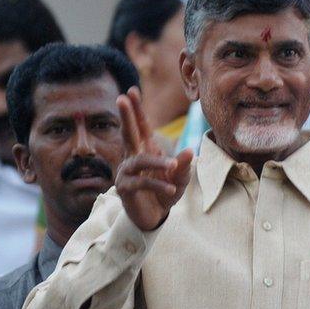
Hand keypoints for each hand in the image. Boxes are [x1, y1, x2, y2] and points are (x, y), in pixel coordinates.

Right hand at [115, 87, 193, 230]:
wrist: (155, 217)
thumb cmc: (165, 192)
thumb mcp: (180, 178)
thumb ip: (183, 165)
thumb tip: (188, 151)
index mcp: (146, 149)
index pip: (141, 126)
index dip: (136, 110)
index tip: (131, 91)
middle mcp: (133, 157)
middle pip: (129, 133)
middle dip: (126, 116)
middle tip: (121, 98)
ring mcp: (127, 172)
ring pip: (140, 161)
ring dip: (158, 163)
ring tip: (173, 167)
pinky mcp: (125, 189)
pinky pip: (141, 183)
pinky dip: (158, 185)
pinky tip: (171, 190)